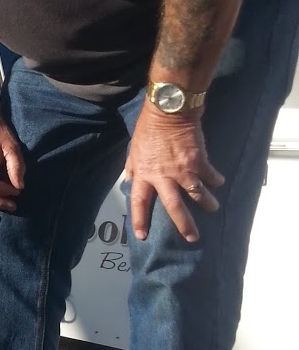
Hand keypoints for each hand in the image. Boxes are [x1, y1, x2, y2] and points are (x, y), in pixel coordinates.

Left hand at [125, 107, 222, 241]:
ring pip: (197, 194)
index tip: (142, 235)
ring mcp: (183, 170)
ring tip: (213, 209)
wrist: (170, 112)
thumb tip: (131, 181)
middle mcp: (163, 177)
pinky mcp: (199, 162)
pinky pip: (209, 176)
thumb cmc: (149, 129)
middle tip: (192, 237)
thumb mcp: (134, 149)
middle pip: (173, 207)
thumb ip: (133, 168)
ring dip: (207, 204)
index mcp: (144, 174)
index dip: (140, 219)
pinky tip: (219, 183)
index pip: (139, 202)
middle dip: (184, 224)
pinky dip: (215, 180)